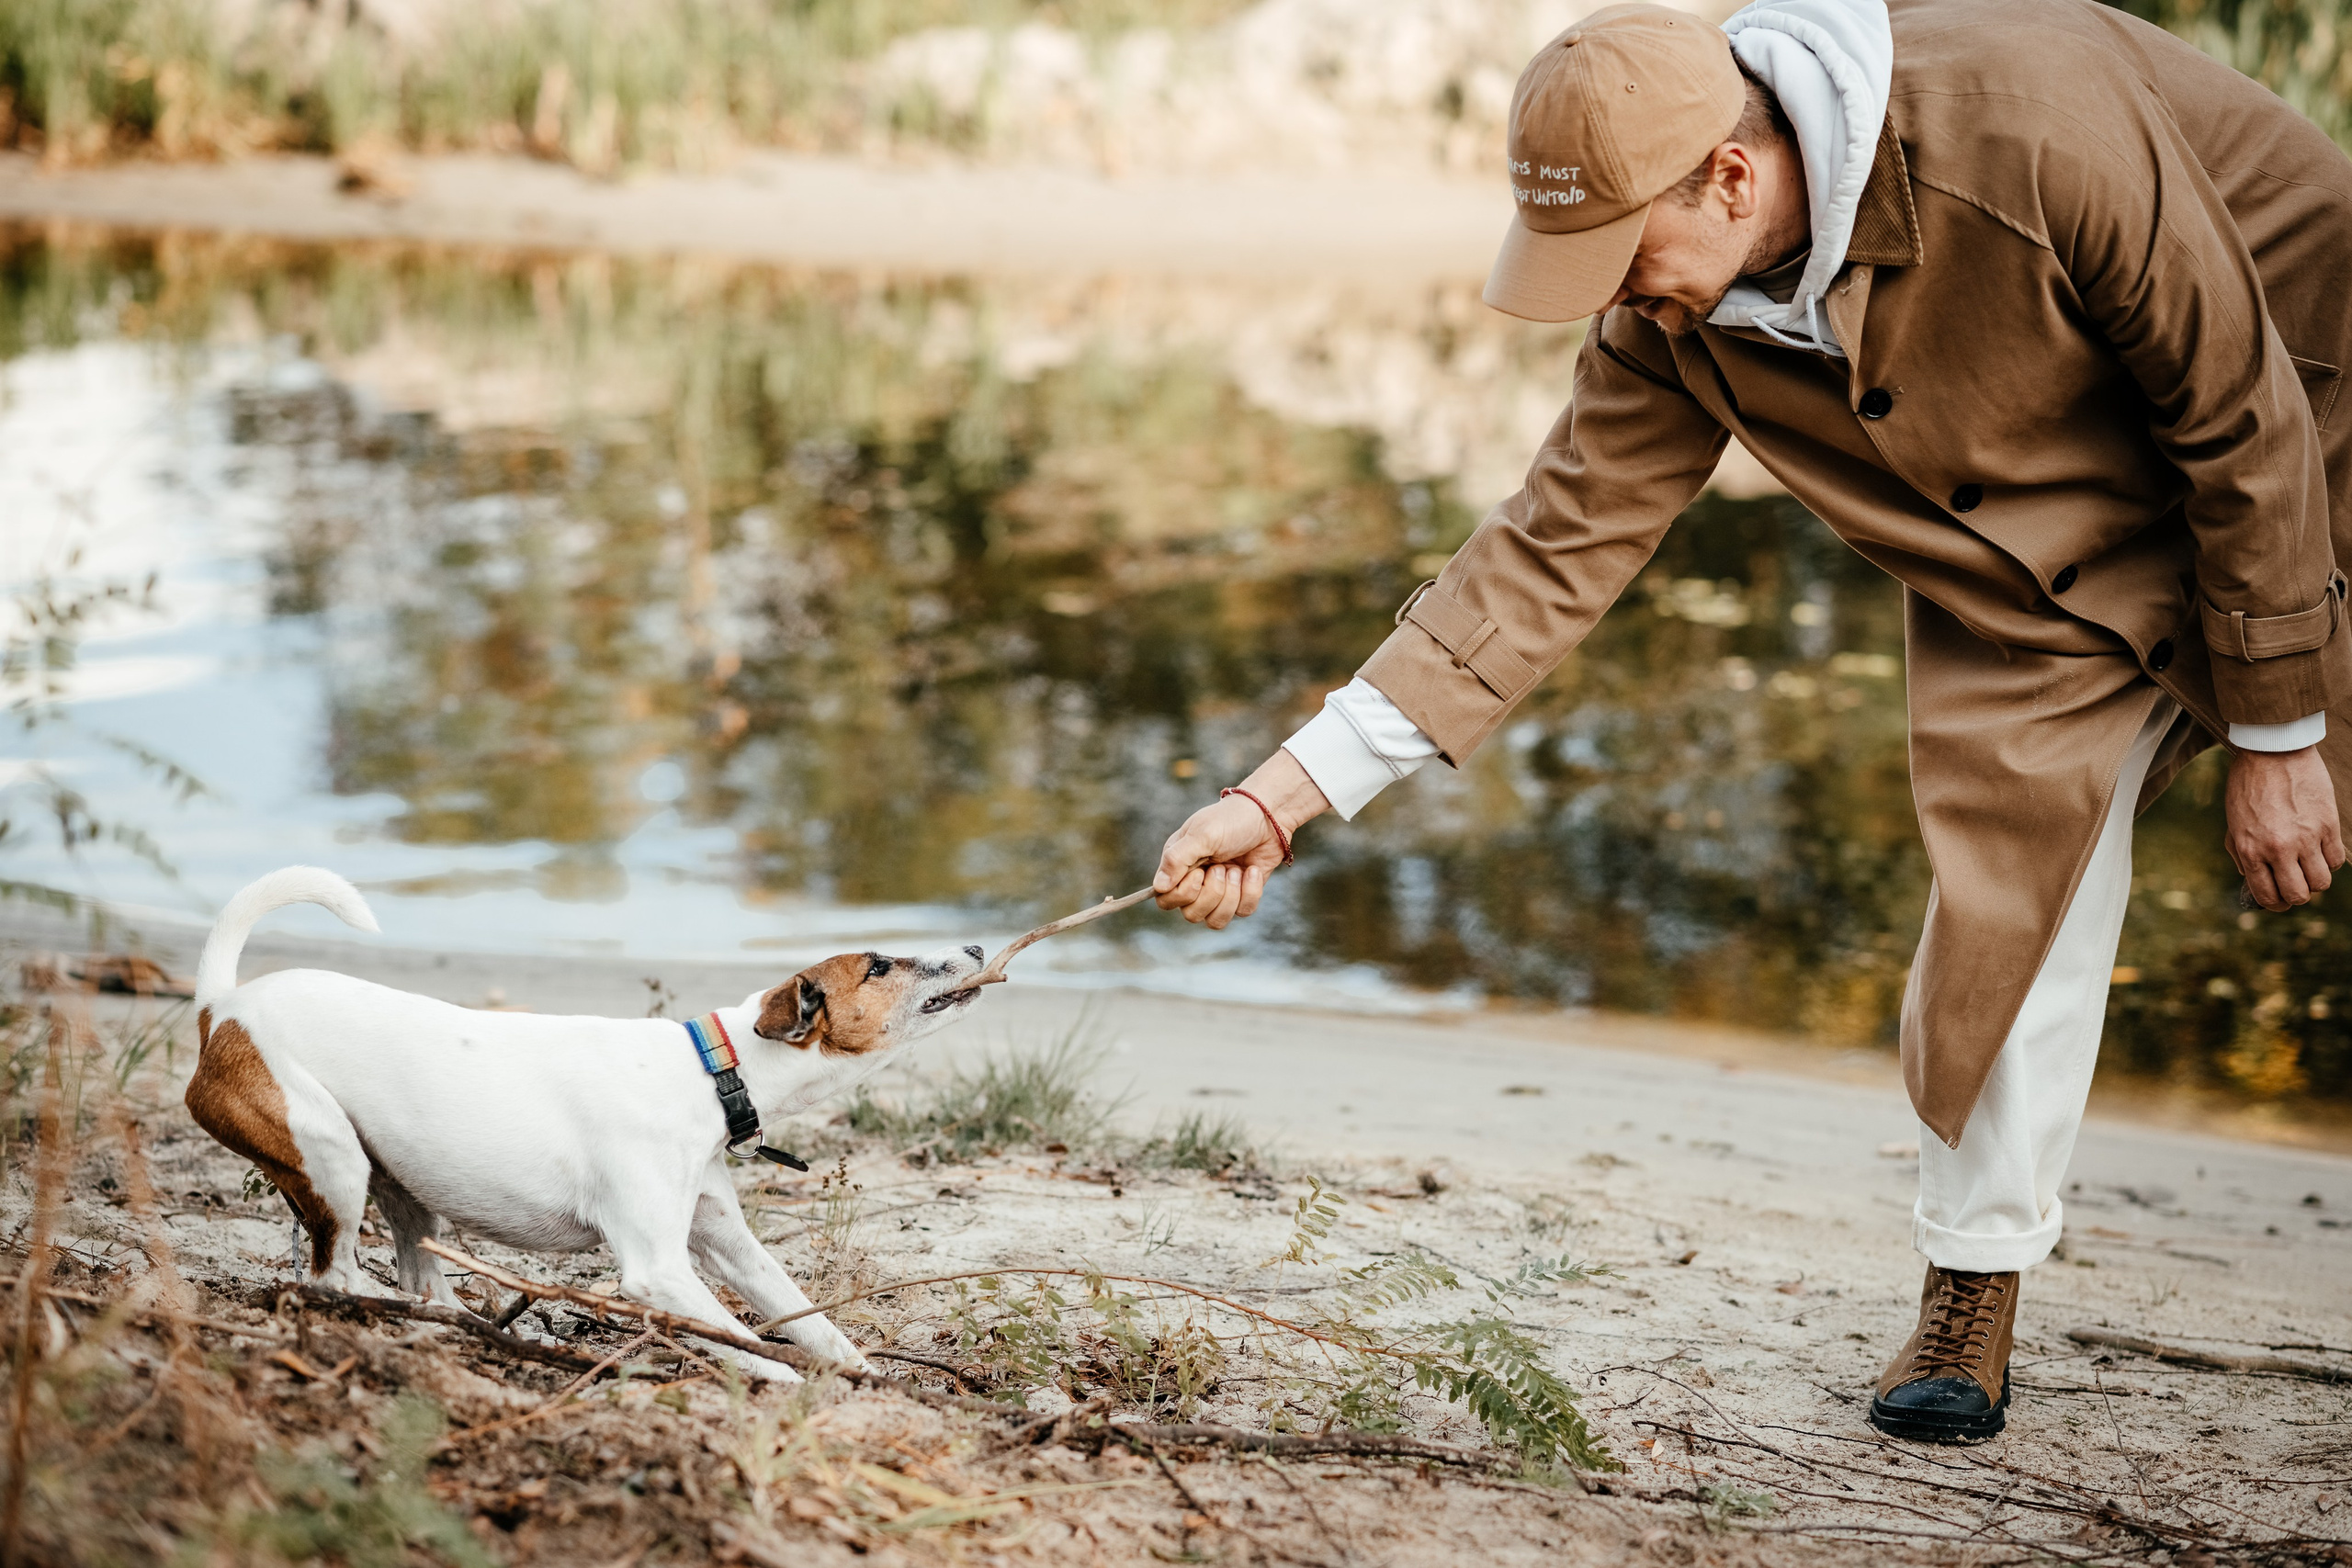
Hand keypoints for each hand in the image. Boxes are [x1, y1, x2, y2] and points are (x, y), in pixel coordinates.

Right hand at [1153, 750, 1330, 928]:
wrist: (1269, 814)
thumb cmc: (1231, 820)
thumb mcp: (1202, 835)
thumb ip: (1176, 860)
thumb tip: (1159, 887)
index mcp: (1178, 864)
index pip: (1165, 899)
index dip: (1183, 894)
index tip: (1199, 872)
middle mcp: (1196, 881)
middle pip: (1191, 914)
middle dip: (1212, 893)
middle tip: (1221, 867)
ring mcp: (1219, 890)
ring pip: (1215, 921)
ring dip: (1230, 897)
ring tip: (1237, 870)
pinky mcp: (1242, 894)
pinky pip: (1241, 912)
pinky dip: (1250, 892)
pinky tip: (1253, 871)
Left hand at [2224, 744, 2344, 910]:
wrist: (2273, 752)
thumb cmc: (2248, 786)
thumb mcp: (2234, 823)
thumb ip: (2242, 854)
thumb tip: (2253, 881)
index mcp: (2251, 849)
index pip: (2267, 895)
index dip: (2274, 905)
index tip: (2278, 902)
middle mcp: (2279, 848)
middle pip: (2298, 895)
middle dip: (2296, 896)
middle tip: (2295, 885)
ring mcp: (2306, 837)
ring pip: (2321, 882)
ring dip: (2315, 880)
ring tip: (2307, 867)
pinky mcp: (2328, 825)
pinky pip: (2337, 859)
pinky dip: (2330, 861)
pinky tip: (2320, 851)